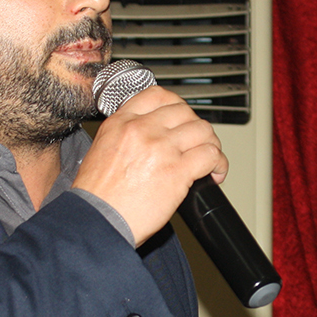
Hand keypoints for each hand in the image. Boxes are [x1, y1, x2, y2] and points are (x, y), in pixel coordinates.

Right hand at [73, 85, 226, 246]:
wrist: (97, 220)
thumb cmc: (97, 197)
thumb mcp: (101, 151)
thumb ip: (126, 138)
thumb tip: (151, 139)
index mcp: (122, 123)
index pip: (158, 96)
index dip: (177, 106)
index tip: (182, 119)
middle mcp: (143, 129)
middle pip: (185, 112)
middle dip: (195, 127)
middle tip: (197, 143)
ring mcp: (162, 148)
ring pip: (203, 130)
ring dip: (210, 144)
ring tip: (209, 160)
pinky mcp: (178, 170)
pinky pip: (211, 155)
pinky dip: (219, 164)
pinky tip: (215, 174)